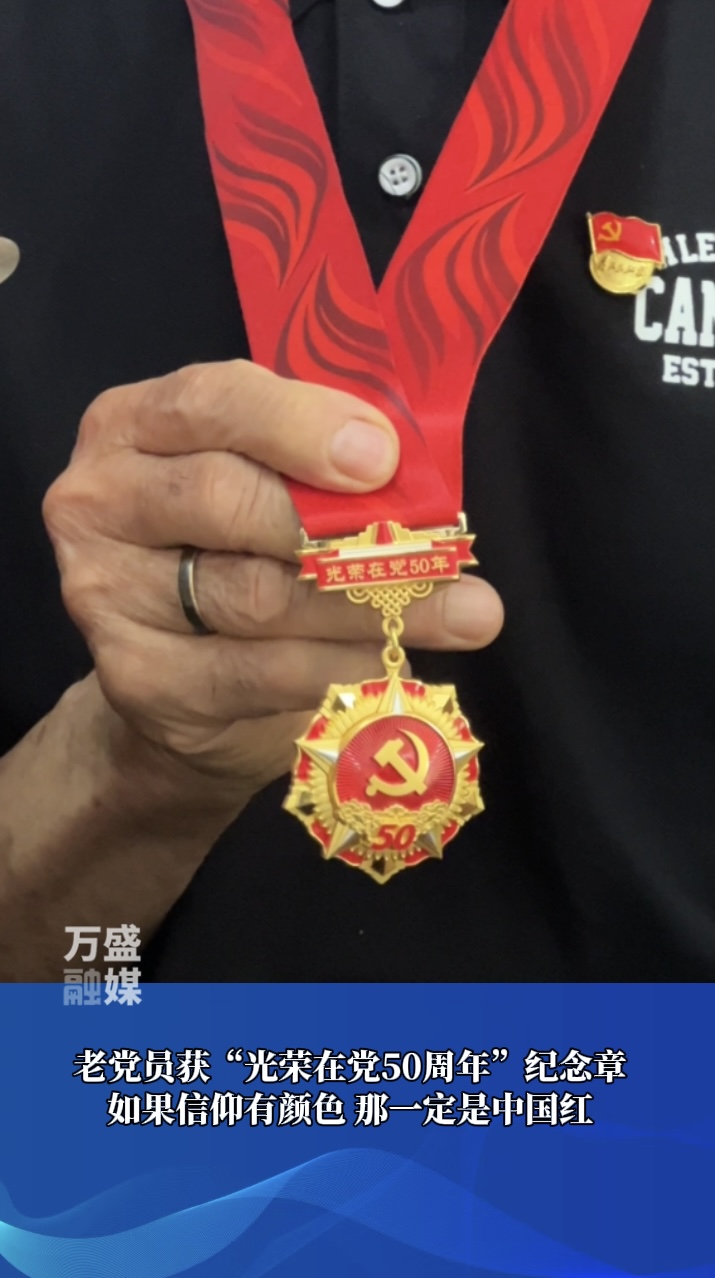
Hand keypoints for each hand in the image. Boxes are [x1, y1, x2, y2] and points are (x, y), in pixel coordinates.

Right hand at [43, 361, 503, 804]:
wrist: (177, 677)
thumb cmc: (240, 550)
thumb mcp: (271, 481)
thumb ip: (321, 463)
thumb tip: (416, 478)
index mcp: (134, 423)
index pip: (210, 403)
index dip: (299, 425)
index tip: (382, 458)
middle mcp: (100, 500)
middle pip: (225, 501)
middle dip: (346, 529)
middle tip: (446, 554)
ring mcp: (106, 594)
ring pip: (253, 596)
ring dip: (368, 606)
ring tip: (462, 615)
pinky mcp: (135, 679)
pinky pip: (254, 673)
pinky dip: (337, 667)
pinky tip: (392, 661)